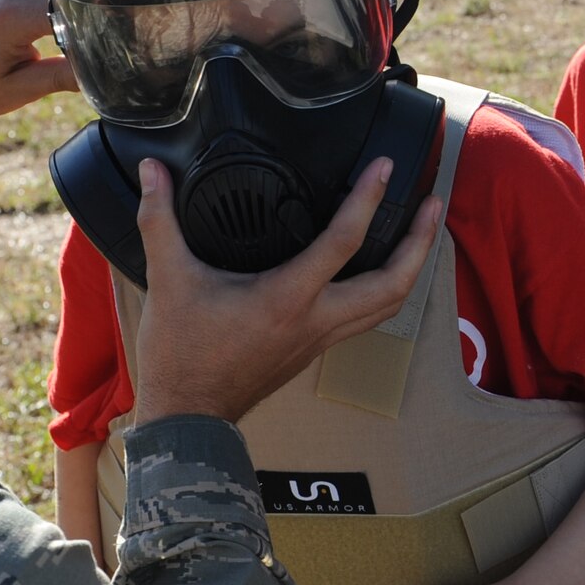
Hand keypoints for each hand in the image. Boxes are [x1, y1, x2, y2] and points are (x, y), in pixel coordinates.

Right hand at [131, 156, 441, 426]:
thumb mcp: (168, 280)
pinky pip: (365, 317)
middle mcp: (315, 321)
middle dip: (421, 242)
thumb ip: (159, 220)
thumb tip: (151, 171)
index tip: (385, 167)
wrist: (188, 417)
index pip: (344, 241)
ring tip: (422, 231)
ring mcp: (320, 339)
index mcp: (287, 299)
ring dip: (411, 268)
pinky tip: (379, 267)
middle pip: (393, 284)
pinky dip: (384, 289)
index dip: (369, 199)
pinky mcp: (314, 348)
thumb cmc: (180, 355)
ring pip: (387, 306)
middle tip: (434, 202)